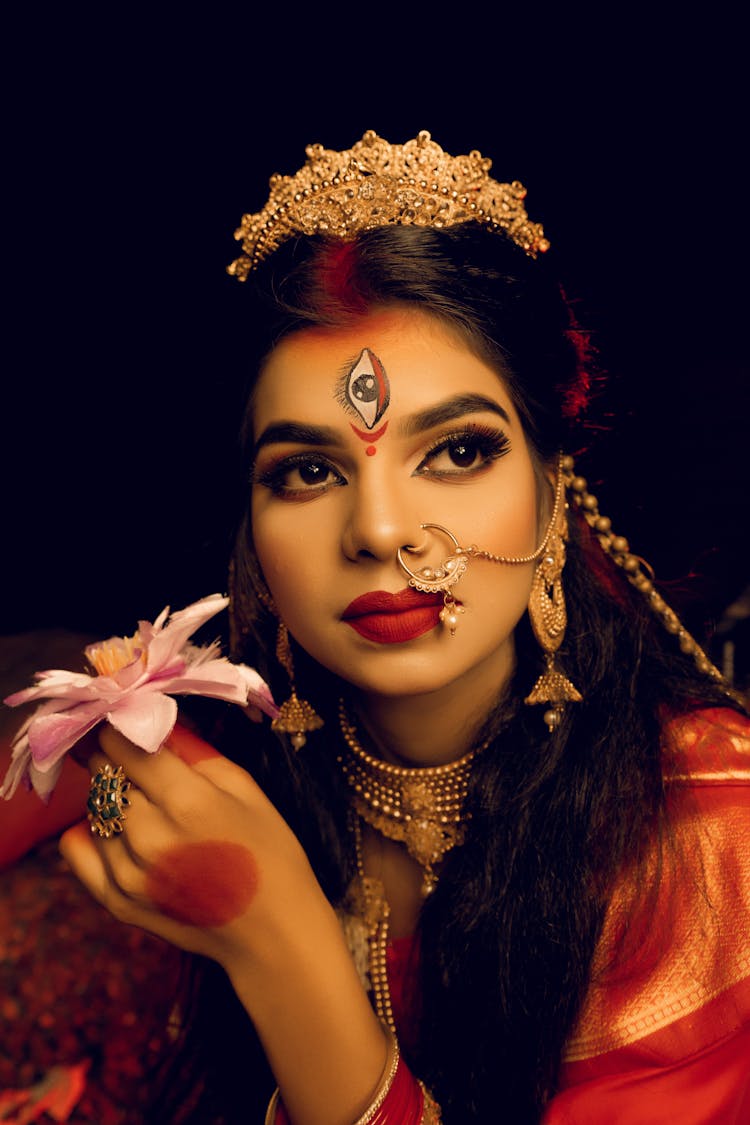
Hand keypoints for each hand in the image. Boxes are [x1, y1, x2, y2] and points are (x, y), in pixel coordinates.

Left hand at [60, 722, 317, 972]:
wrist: (273, 932)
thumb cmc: (270, 850)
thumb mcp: (245, 786)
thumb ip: (193, 749)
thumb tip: (153, 717)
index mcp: (188, 801)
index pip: (122, 743)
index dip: (122, 724)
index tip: (129, 720)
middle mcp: (149, 835)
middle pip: (102, 771)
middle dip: (116, 756)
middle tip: (138, 757)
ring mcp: (127, 872)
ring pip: (91, 805)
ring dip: (109, 793)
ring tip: (143, 799)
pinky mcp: (116, 900)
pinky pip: (77, 846)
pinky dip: (90, 829)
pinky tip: (119, 827)